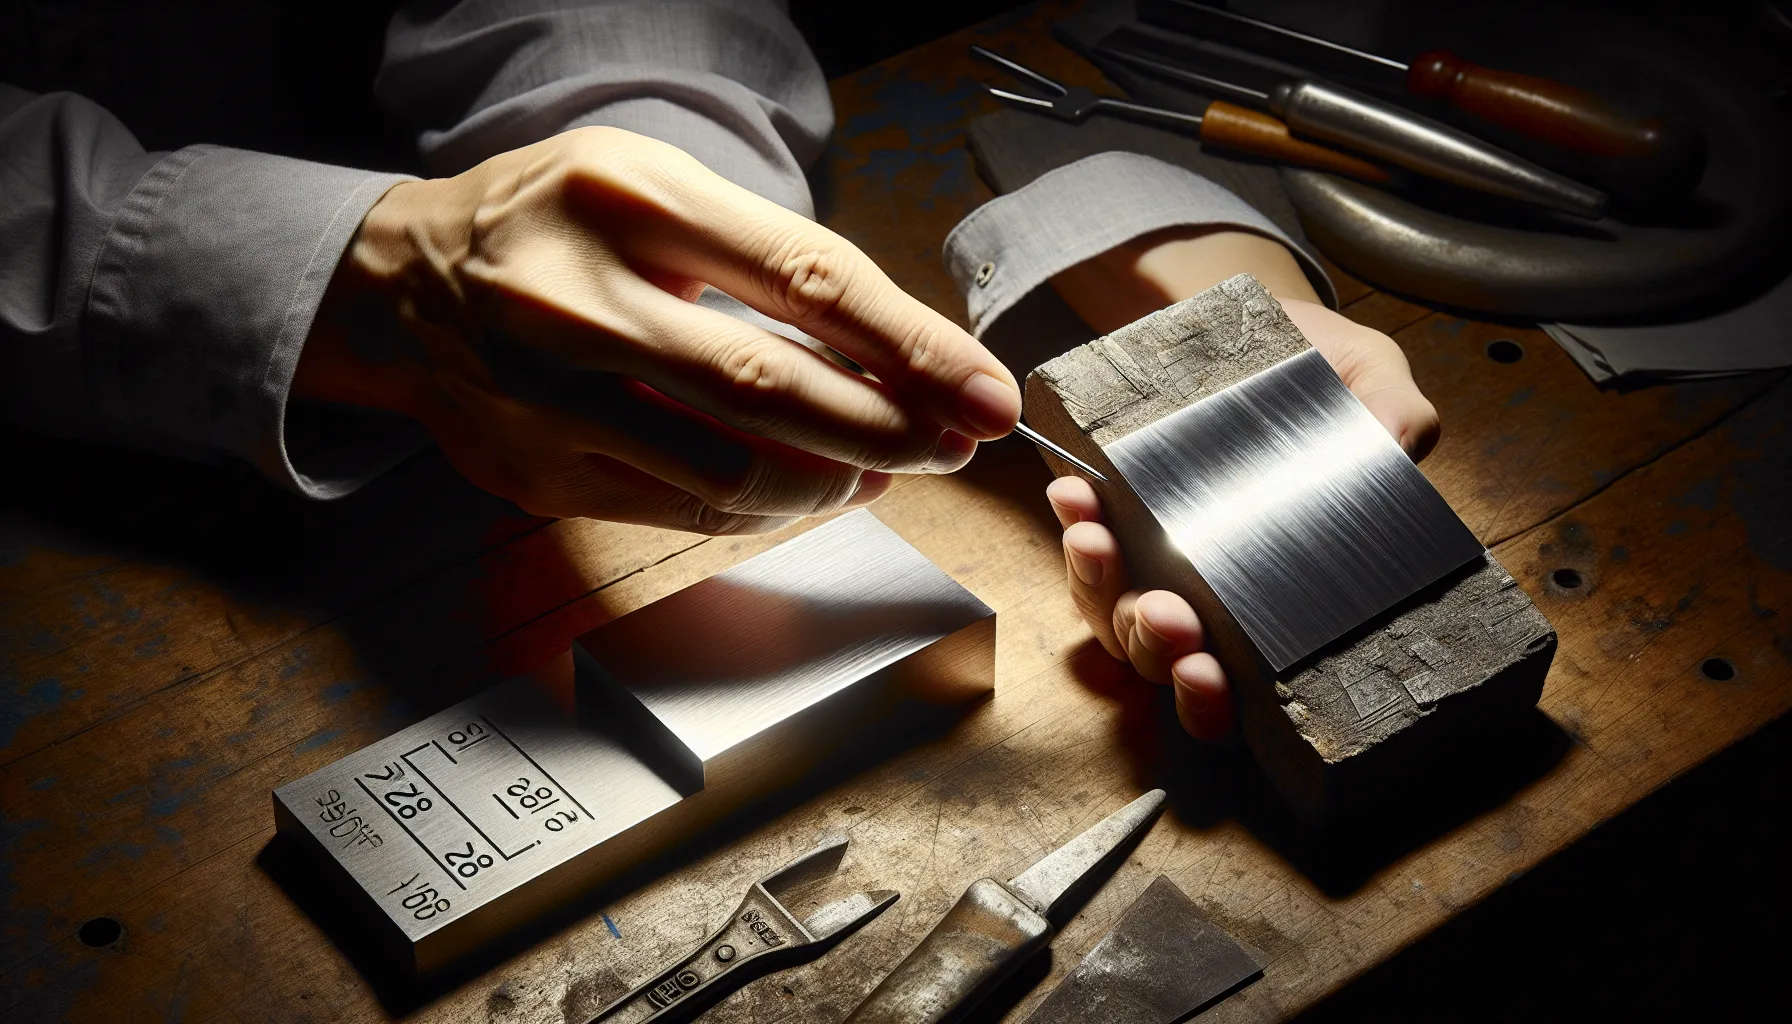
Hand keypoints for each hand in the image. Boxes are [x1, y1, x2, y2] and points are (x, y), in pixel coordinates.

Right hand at [296, 127, 1019, 533]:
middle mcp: (581, 300)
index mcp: (628, 200)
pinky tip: (810, 489)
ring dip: (837, 481)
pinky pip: (685, 511)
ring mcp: (550, 399)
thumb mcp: (653, 188)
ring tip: (885, 466)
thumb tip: (899, 353)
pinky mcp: (538, 473)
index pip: (809, 278)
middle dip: (894, 427)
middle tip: (957, 442)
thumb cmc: (554, 226)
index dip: (916, 346)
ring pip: (734, 470)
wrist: (400, 286)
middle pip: (778, 388)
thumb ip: (766, 256)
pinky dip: (768, 510)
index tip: (988, 390)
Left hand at [1046, 229, 1439, 738]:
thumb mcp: (1372, 382)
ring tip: (1097, 541)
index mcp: (1271, 602)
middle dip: (1154, 647)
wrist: (1261, 320)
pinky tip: (1075, 494)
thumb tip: (1397, 445)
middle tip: (1165, 616)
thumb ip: (1394, 418)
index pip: (1234, 688)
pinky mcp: (1113, 513)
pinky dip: (1075, 523)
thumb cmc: (1323, 370)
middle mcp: (1206, 595)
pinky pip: (1083, 540)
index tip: (1206, 673)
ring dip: (1098, 586)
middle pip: (1159, 659)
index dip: (1210, 700)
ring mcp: (1153, 558)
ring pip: (1107, 610)